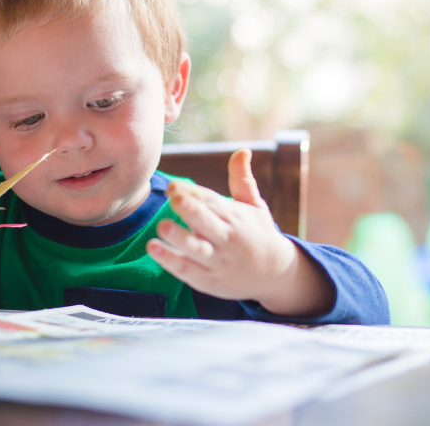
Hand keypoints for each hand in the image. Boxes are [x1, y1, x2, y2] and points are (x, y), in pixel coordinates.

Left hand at [146, 148, 333, 316]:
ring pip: (197, 248)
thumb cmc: (260, 234)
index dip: (193, 193)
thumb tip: (243, 150)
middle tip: (173, 197)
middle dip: (190, 209)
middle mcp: (227, 238)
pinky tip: (153, 248)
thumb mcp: (255, 206)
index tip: (174, 186)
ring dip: (179, 237)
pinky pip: (187, 270)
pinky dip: (170, 260)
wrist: (276, 274)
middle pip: (207, 222)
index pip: (213, 202)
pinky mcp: (208, 279)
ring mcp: (218, 260)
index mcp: (236, 217)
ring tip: (162, 227)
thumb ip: (242, 179)